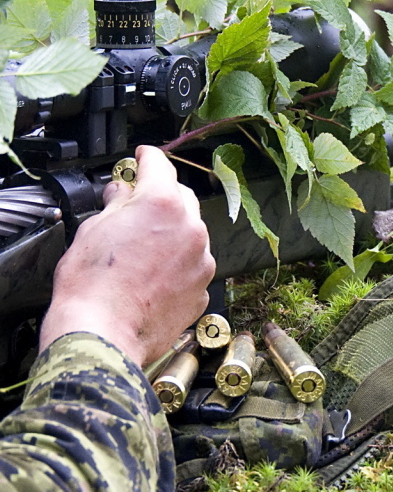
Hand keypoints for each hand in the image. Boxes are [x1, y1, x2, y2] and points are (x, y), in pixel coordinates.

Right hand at [39, 145, 215, 366]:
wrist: (102, 334)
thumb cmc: (91, 286)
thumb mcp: (94, 230)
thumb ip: (116, 204)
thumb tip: (122, 193)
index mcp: (162, 203)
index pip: (159, 164)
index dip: (146, 158)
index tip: (141, 158)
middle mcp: (190, 227)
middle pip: (180, 197)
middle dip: (160, 197)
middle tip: (135, 206)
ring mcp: (200, 260)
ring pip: (189, 233)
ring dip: (171, 233)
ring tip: (141, 252)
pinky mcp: (202, 288)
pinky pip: (192, 265)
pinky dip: (177, 264)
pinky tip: (152, 276)